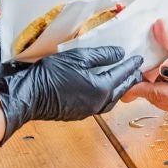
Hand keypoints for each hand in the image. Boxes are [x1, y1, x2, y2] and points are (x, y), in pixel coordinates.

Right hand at [0, 46, 144, 142]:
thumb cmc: (52, 73)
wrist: (28, 96)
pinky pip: (101, 104)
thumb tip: (120, 53)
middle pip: (121, 90)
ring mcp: (89, 111)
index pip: (123, 74)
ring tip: (123, 78)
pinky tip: (104, 88)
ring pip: (112, 100)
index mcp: (102, 89)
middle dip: (130, 79)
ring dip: (120, 89)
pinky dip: (108, 95)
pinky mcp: (79, 113)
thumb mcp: (78, 57)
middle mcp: (99, 103)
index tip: (139, 58)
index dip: (131, 65)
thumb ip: (102, 55)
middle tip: (136, 69)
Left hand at [120, 18, 167, 117]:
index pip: (154, 94)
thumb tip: (156, 27)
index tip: (124, 80)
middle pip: (154, 97)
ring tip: (166, 68)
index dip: (137, 87)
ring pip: (158, 100)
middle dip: (148, 81)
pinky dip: (163, 89)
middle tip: (148, 64)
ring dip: (155, 85)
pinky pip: (165, 101)